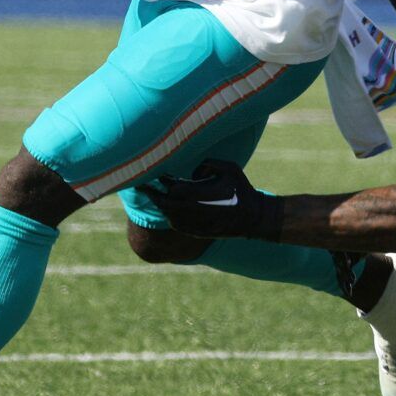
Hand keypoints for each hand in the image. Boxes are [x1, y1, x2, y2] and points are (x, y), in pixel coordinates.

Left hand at [154, 163, 274, 239]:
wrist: (253, 218)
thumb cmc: (242, 190)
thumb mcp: (230, 167)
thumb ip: (208, 163)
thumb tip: (194, 172)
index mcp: (199, 194)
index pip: (172, 188)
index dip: (161, 181)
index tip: (153, 174)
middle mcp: (193, 211)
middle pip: (164, 203)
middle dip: (152, 194)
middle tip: (142, 186)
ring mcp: (193, 224)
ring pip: (168, 215)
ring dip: (161, 204)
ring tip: (155, 195)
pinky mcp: (196, 232)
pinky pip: (176, 224)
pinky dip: (170, 215)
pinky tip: (170, 208)